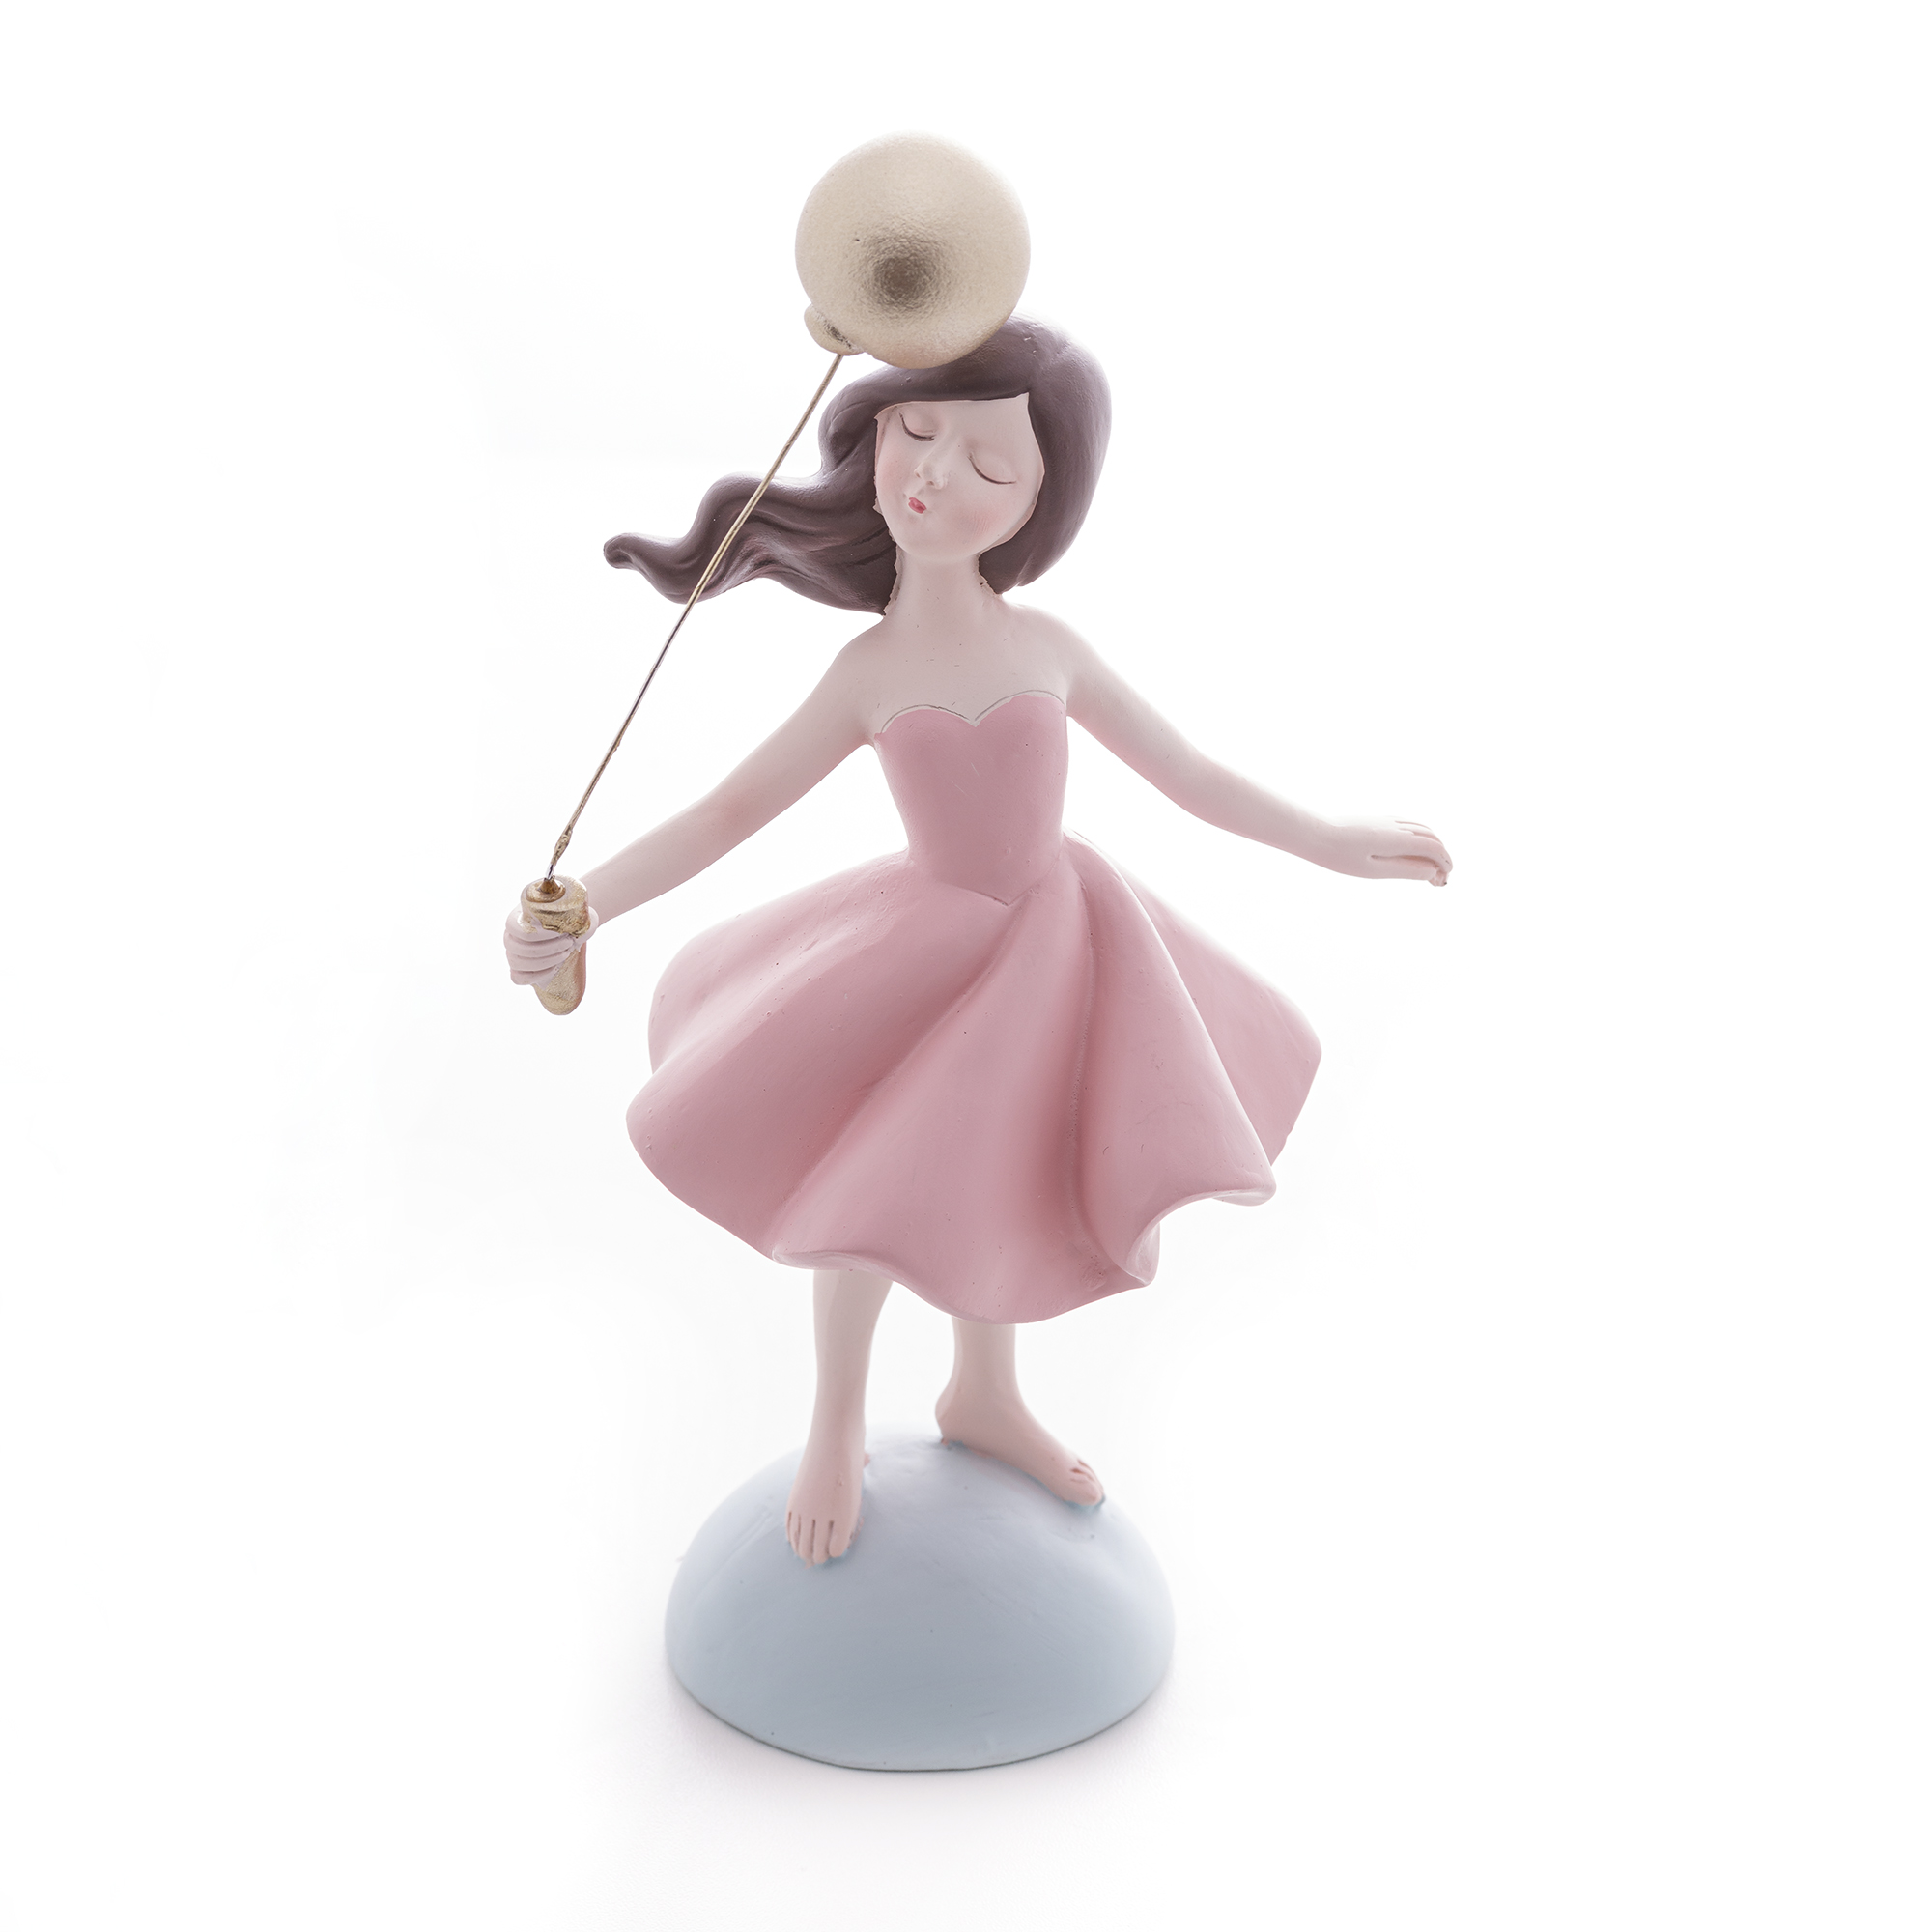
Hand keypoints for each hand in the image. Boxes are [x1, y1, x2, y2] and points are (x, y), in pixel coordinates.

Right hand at [504, 904, 598, 984]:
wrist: (571, 930)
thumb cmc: (572, 917)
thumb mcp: (576, 910)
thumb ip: (579, 914)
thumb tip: (583, 926)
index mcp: (517, 917)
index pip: (512, 926)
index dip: (535, 932)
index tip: (560, 931)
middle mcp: (510, 935)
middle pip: (516, 947)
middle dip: (546, 948)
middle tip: (569, 942)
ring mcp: (513, 954)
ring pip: (517, 963)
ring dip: (544, 961)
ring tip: (566, 953)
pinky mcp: (519, 970)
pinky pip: (518, 977)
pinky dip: (537, 975)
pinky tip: (556, 967)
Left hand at [1322, 819, 1452, 886]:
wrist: (1315, 833)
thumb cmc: (1341, 856)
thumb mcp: (1374, 870)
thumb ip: (1405, 870)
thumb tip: (1432, 872)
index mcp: (1398, 838)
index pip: (1433, 847)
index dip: (1445, 861)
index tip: (1446, 877)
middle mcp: (1396, 825)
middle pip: (1431, 836)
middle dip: (1441, 855)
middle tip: (1439, 877)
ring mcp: (1387, 820)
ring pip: (1421, 827)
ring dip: (1431, 844)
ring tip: (1429, 865)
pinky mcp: (1378, 819)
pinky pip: (1408, 823)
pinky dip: (1419, 836)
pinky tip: (1413, 850)